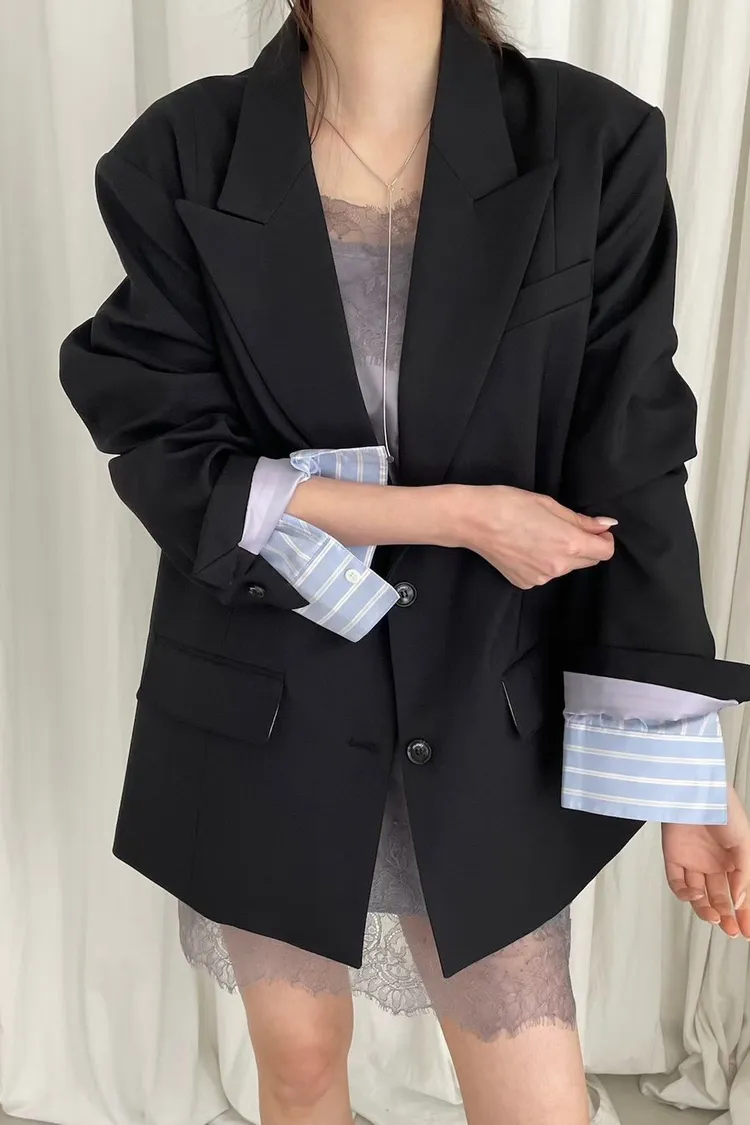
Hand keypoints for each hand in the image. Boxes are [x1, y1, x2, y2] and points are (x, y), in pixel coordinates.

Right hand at [456, 485, 616, 588]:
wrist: (474, 520)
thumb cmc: (511, 505)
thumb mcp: (550, 505)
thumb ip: (581, 520)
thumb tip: (606, 526)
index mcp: (569, 544)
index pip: (605, 552)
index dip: (603, 539)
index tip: (593, 529)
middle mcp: (558, 566)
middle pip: (588, 561)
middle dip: (584, 546)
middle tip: (561, 528)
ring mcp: (541, 578)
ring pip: (565, 568)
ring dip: (561, 554)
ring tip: (537, 536)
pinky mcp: (525, 582)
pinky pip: (545, 573)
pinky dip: (542, 562)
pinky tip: (524, 548)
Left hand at [663, 786, 749, 937]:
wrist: (695, 790)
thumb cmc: (723, 809)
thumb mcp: (744, 843)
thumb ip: (743, 874)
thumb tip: (739, 901)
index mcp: (734, 860)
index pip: (739, 893)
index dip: (744, 913)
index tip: (747, 931)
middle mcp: (714, 863)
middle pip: (719, 897)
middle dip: (726, 916)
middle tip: (731, 930)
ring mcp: (693, 861)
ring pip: (699, 895)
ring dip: (706, 909)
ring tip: (715, 917)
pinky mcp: (674, 857)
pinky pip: (677, 883)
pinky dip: (685, 894)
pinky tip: (695, 895)